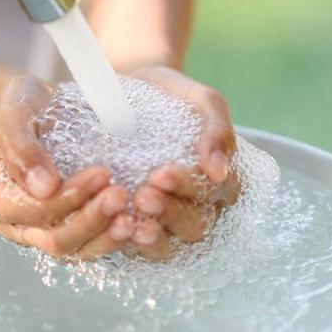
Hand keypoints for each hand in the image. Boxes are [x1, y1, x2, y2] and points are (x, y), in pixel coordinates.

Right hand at [0, 75, 133, 258]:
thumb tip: (44, 187)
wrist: (30, 104)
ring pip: (78, 248)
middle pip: (56, 240)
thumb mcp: (10, 116)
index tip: (100, 174)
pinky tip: (139, 221)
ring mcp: (43, 229)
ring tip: (135, 217)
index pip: (33, 212)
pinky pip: (93, 241)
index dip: (68, 199)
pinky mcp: (69, 225)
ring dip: (107, 235)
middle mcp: (16, 223)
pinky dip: (115, 235)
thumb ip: (21, 150)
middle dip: (91, 220)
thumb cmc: (15, 106)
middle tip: (120, 194)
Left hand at [123, 65, 241, 258]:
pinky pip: (135, 246)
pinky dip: (126, 242)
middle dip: (170, 213)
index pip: (215, 197)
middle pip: (194, 226)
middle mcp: (196, 205)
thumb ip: (217, 129)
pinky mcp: (135, 224)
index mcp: (218, 180)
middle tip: (143, 194)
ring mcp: (165, 219)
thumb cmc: (170, 93)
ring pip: (169, 245)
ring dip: (151, 237)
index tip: (162, 173)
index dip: (190, 189)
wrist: (128, 86)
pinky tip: (113, 228)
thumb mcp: (200, 99)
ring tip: (128, 219)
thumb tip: (218, 171)